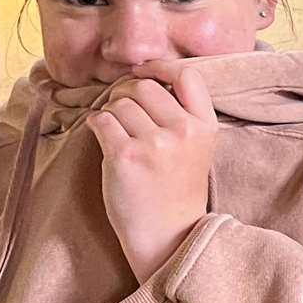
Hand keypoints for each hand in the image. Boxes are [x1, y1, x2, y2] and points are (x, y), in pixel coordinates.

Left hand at [88, 61, 218, 283]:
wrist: (168, 236)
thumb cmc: (177, 192)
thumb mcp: (197, 149)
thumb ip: (183, 116)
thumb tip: (144, 79)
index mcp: (206, 126)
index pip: (187, 75)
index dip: (161, 66)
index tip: (145, 71)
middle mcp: (183, 130)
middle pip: (145, 86)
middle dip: (128, 95)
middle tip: (124, 113)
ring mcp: (155, 143)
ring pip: (120, 103)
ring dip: (111, 114)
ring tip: (117, 134)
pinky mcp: (125, 155)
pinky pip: (101, 120)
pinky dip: (96, 125)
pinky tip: (103, 139)